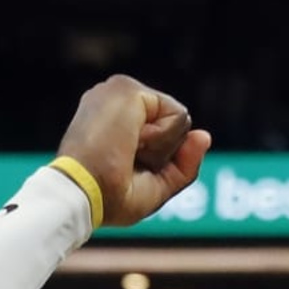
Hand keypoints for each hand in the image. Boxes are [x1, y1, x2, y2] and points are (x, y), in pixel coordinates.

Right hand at [56, 76, 210, 227]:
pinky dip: (162, 140)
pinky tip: (131, 143)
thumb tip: (205, 135)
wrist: (82, 194)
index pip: (163, 133)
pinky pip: (177, 117)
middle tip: (124, 163)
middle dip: (160, 153)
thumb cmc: (108, 198)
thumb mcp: (155, 187)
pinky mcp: (128, 90)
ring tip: (125, 152)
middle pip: (172, 125)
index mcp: (113, 119)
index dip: (158, 161)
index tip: (123, 172)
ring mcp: (119, 90)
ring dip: (159, 148)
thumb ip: (184, 165)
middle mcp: (114, 98)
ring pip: (176, 119)